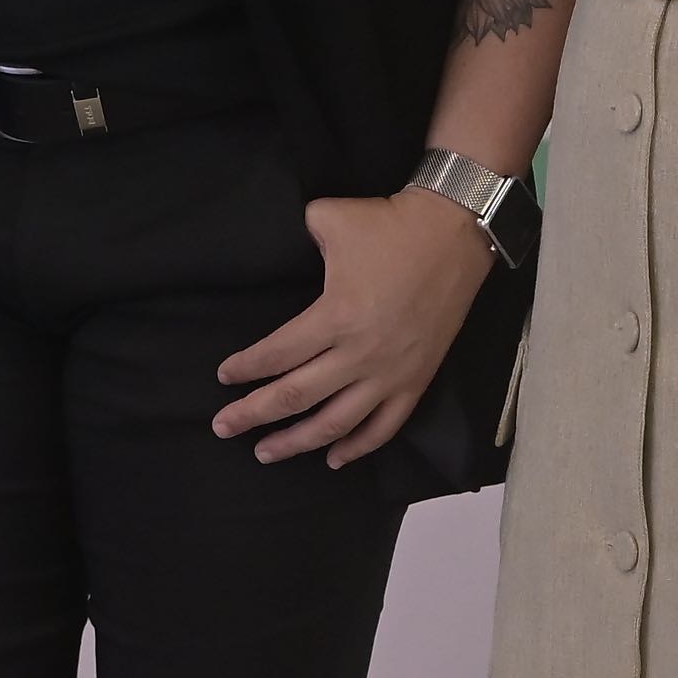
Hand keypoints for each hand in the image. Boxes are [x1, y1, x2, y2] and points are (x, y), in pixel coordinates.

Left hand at [213, 190, 496, 467]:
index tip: (224, 377)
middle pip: (296, 396)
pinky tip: (333, 459)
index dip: (246, 368)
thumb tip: (281, 244)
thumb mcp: (329, 218)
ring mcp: (391, 374)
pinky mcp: (416, 381)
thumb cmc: (390, 225)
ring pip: (336, 423)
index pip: (277, 355)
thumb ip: (297, 235)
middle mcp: (360, 355)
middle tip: (223, 427)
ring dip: (297, 442)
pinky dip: (358, 448)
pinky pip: (384, 427)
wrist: (454, 234)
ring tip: (266, 453)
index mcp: (335, 317)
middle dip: (253, 415)